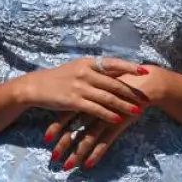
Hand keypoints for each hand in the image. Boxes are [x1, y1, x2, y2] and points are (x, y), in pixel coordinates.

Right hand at [18, 56, 149, 126]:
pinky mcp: (73, 101)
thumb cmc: (58, 78)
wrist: (36, 86)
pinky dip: (108, 114)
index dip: (130, 67)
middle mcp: (85, 72)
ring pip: (108, 97)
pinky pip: (95, 108)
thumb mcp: (76, 68)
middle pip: (114, 82)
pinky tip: (118, 119)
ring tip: (138, 111)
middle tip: (146, 97)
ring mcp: (80, 87)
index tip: (145, 71)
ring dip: (124, 105)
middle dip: (132, 91)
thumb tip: (113, 71)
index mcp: (88, 63)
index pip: (113, 63)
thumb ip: (93, 69)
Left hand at [46, 68, 168, 170]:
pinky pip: (104, 143)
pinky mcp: (118, 125)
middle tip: (52, 159)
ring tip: (66, 166)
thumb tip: (74, 105)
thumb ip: (89, 96)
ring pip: (86, 139)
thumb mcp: (101, 88)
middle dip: (62, 145)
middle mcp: (92, 109)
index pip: (65, 114)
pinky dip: (95, 154)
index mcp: (86, 98)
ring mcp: (105, 118)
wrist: (143, 85)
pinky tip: (87, 165)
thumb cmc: (121, 85)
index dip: (55, 127)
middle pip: (73, 129)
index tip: (45, 139)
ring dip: (76, 154)